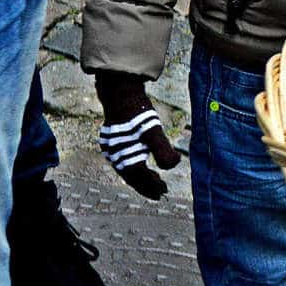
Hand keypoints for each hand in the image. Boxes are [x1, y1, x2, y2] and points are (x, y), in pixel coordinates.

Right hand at [96, 71, 181, 199]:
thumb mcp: (154, 132)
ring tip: (154, 180)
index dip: (152, 187)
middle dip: (146, 186)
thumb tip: (174, 165)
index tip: (164, 192)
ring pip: (126, 170)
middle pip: (132, 178)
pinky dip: (133, 167)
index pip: (141, 179)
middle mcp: (115, 157)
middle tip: (160, 193)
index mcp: (125, 157)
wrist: (121, 93)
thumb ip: (163, 151)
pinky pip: (122, 161)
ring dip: (140, 178)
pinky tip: (141, 163)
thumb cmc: (138, 113)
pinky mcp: (111, 142)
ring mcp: (111, 150)